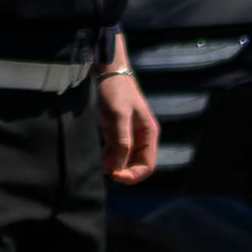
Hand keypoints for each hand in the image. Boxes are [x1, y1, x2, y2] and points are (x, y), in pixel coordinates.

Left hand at [97, 57, 161, 184]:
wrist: (107, 74)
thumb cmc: (116, 93)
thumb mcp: (119, 117)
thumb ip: (122, 142)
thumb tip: (119, 167)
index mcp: (149, 134)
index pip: (147, 165)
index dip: (134, 175)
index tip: (117, 176)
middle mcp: (142, 138)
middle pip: (137, 165)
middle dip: (124, 171)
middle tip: (108, 173)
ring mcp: (130, 136)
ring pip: (126, 160)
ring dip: (116, 166)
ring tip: (103, 164)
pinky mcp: (118, 132)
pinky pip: (117, 152)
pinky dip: (110, 158)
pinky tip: (102, 158)